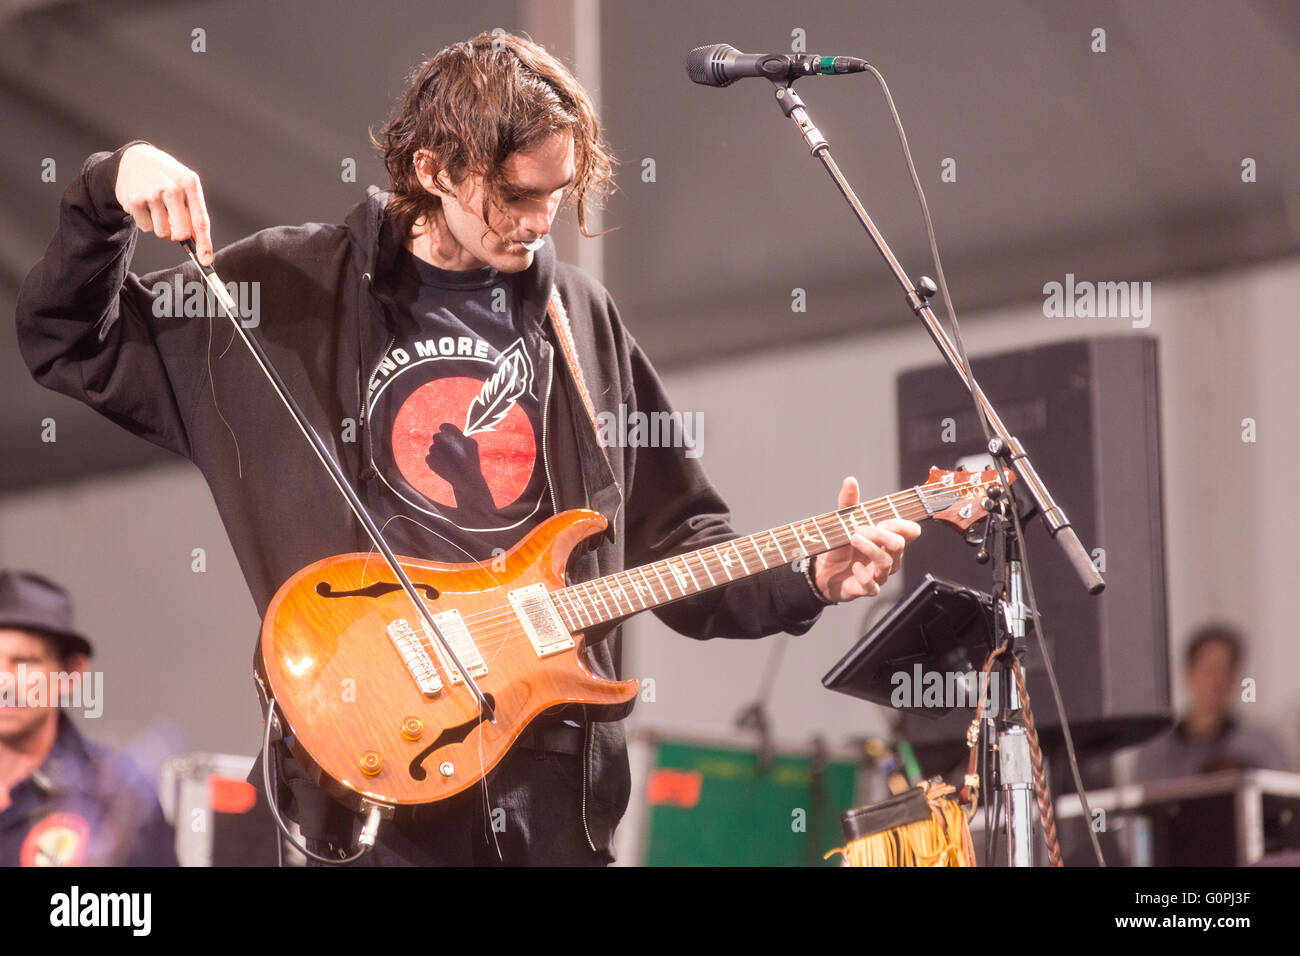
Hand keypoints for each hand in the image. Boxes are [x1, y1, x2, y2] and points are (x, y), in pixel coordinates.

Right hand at [114, 143, 212, 263]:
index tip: (205, 260)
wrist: (135, 158)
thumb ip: (193, 211)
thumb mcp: (186, 185)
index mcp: (190, 183)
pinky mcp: (134, 201)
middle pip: (180, 233)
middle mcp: (172, 189)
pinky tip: (145, 205)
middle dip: (178, 234)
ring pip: (162, 233)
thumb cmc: (167, 176)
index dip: (204, 244)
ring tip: (158, 207)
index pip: (200, 221)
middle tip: (173, 222)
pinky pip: (146, 228)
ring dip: (161, 226)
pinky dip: (147, 221)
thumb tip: (197, 241)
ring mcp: (151, 194)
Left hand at [813, 476, 920, 602]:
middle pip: (899, 545)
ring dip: (871, 549)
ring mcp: (878, 574)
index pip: (909, 532)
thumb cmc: (839, 547)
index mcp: (887, 540)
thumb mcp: (842, 522)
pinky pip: (872, 586)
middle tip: (859, 529)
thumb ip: (848, 502)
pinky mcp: (866, 589)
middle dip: (881, 534)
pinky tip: (854, 566)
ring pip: (887, 563)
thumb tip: (850, 480)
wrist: (821, 572)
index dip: (900, 525)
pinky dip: (864, 576)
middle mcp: (888, 557)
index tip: (881, 521)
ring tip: (854, 539)